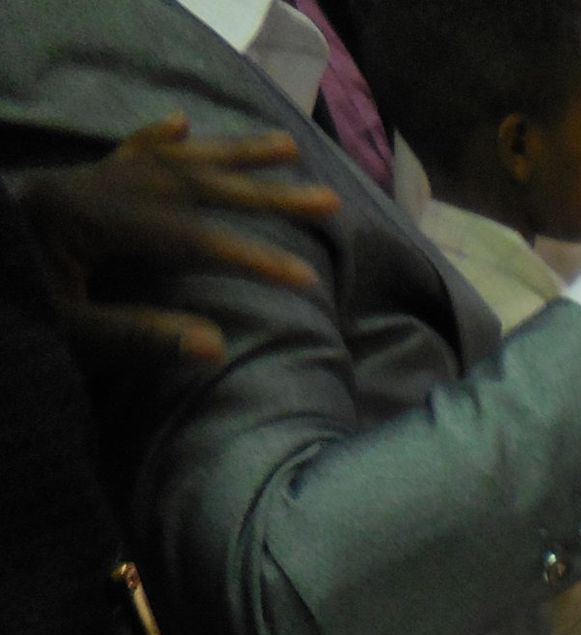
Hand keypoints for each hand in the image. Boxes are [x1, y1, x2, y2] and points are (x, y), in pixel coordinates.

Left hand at [16, 115, 339, 368]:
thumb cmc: (1, 307)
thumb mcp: (63, 331)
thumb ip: (135, 335)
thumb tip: (213, 343)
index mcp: (89, 219)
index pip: (189, 237)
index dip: (250, 256)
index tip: (304, 278)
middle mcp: (92, 186)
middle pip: (195, 185)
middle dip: (265, 194)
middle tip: (327, 199)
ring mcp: (82, 181)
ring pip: (171, 160)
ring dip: (231, 154)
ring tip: (287, 148)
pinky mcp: (70, 187)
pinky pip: (121, 152)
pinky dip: (154, 139)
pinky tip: (181, 123)